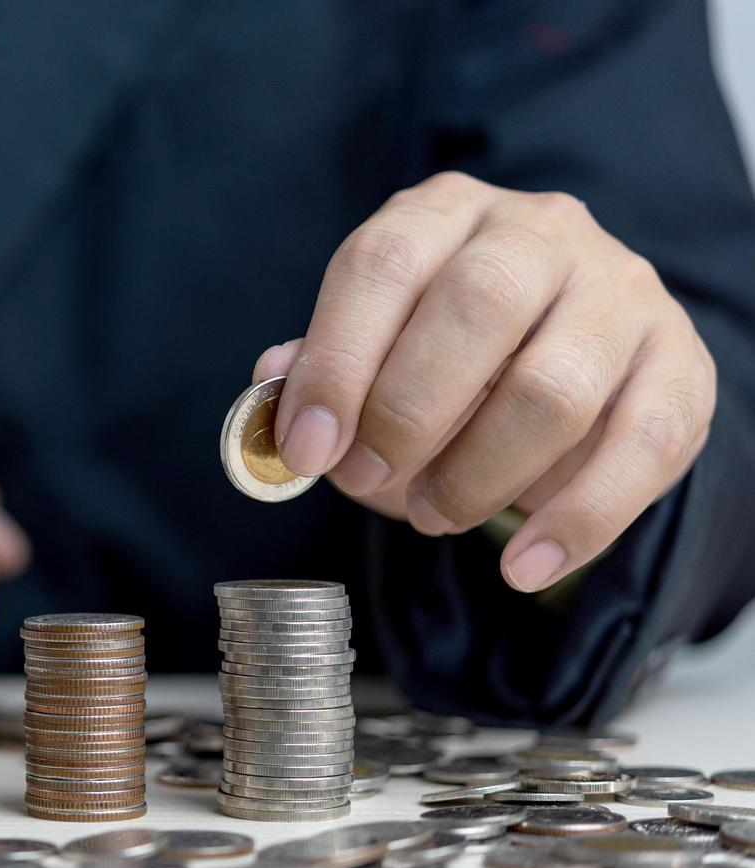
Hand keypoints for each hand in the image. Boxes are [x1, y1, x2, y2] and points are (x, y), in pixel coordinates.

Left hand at [256, 171, 715, 592]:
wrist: (573, 358)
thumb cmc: (447, 357)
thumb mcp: (373, 349)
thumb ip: (322, 365)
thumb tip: (273, 382)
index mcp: (445, 213)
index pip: (385, 264)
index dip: (337, 361)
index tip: (307, 447)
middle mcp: (541, 233)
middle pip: (477, 308)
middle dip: (406, 413)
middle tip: (367, 479)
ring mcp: (622, 294)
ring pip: (554, 387)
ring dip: (478, 473)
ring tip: (434, 515)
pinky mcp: (682, 366)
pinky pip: (641, 449)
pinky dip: (577, 522)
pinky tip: (522, 566)